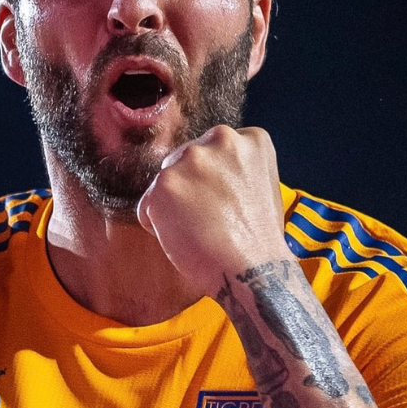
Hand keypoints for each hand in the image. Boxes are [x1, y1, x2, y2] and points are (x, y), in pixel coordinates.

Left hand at [137, 125, 289, 296]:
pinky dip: (157, 226)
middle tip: (212, 220)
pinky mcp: (164, 185)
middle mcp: (220, 139)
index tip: (227, 204)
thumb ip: (233, 169)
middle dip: (190, 189)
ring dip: (173, 208)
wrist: (253, 269)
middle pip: (184, 162)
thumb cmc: (257, 239)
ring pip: (165, 184)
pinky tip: (185, 238)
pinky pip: (147, 207)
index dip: (215, 183)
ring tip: (201, 230)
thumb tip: (203, 172)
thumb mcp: (260, 184)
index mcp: (249, 138)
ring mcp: (190, 160)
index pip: (213, 152)